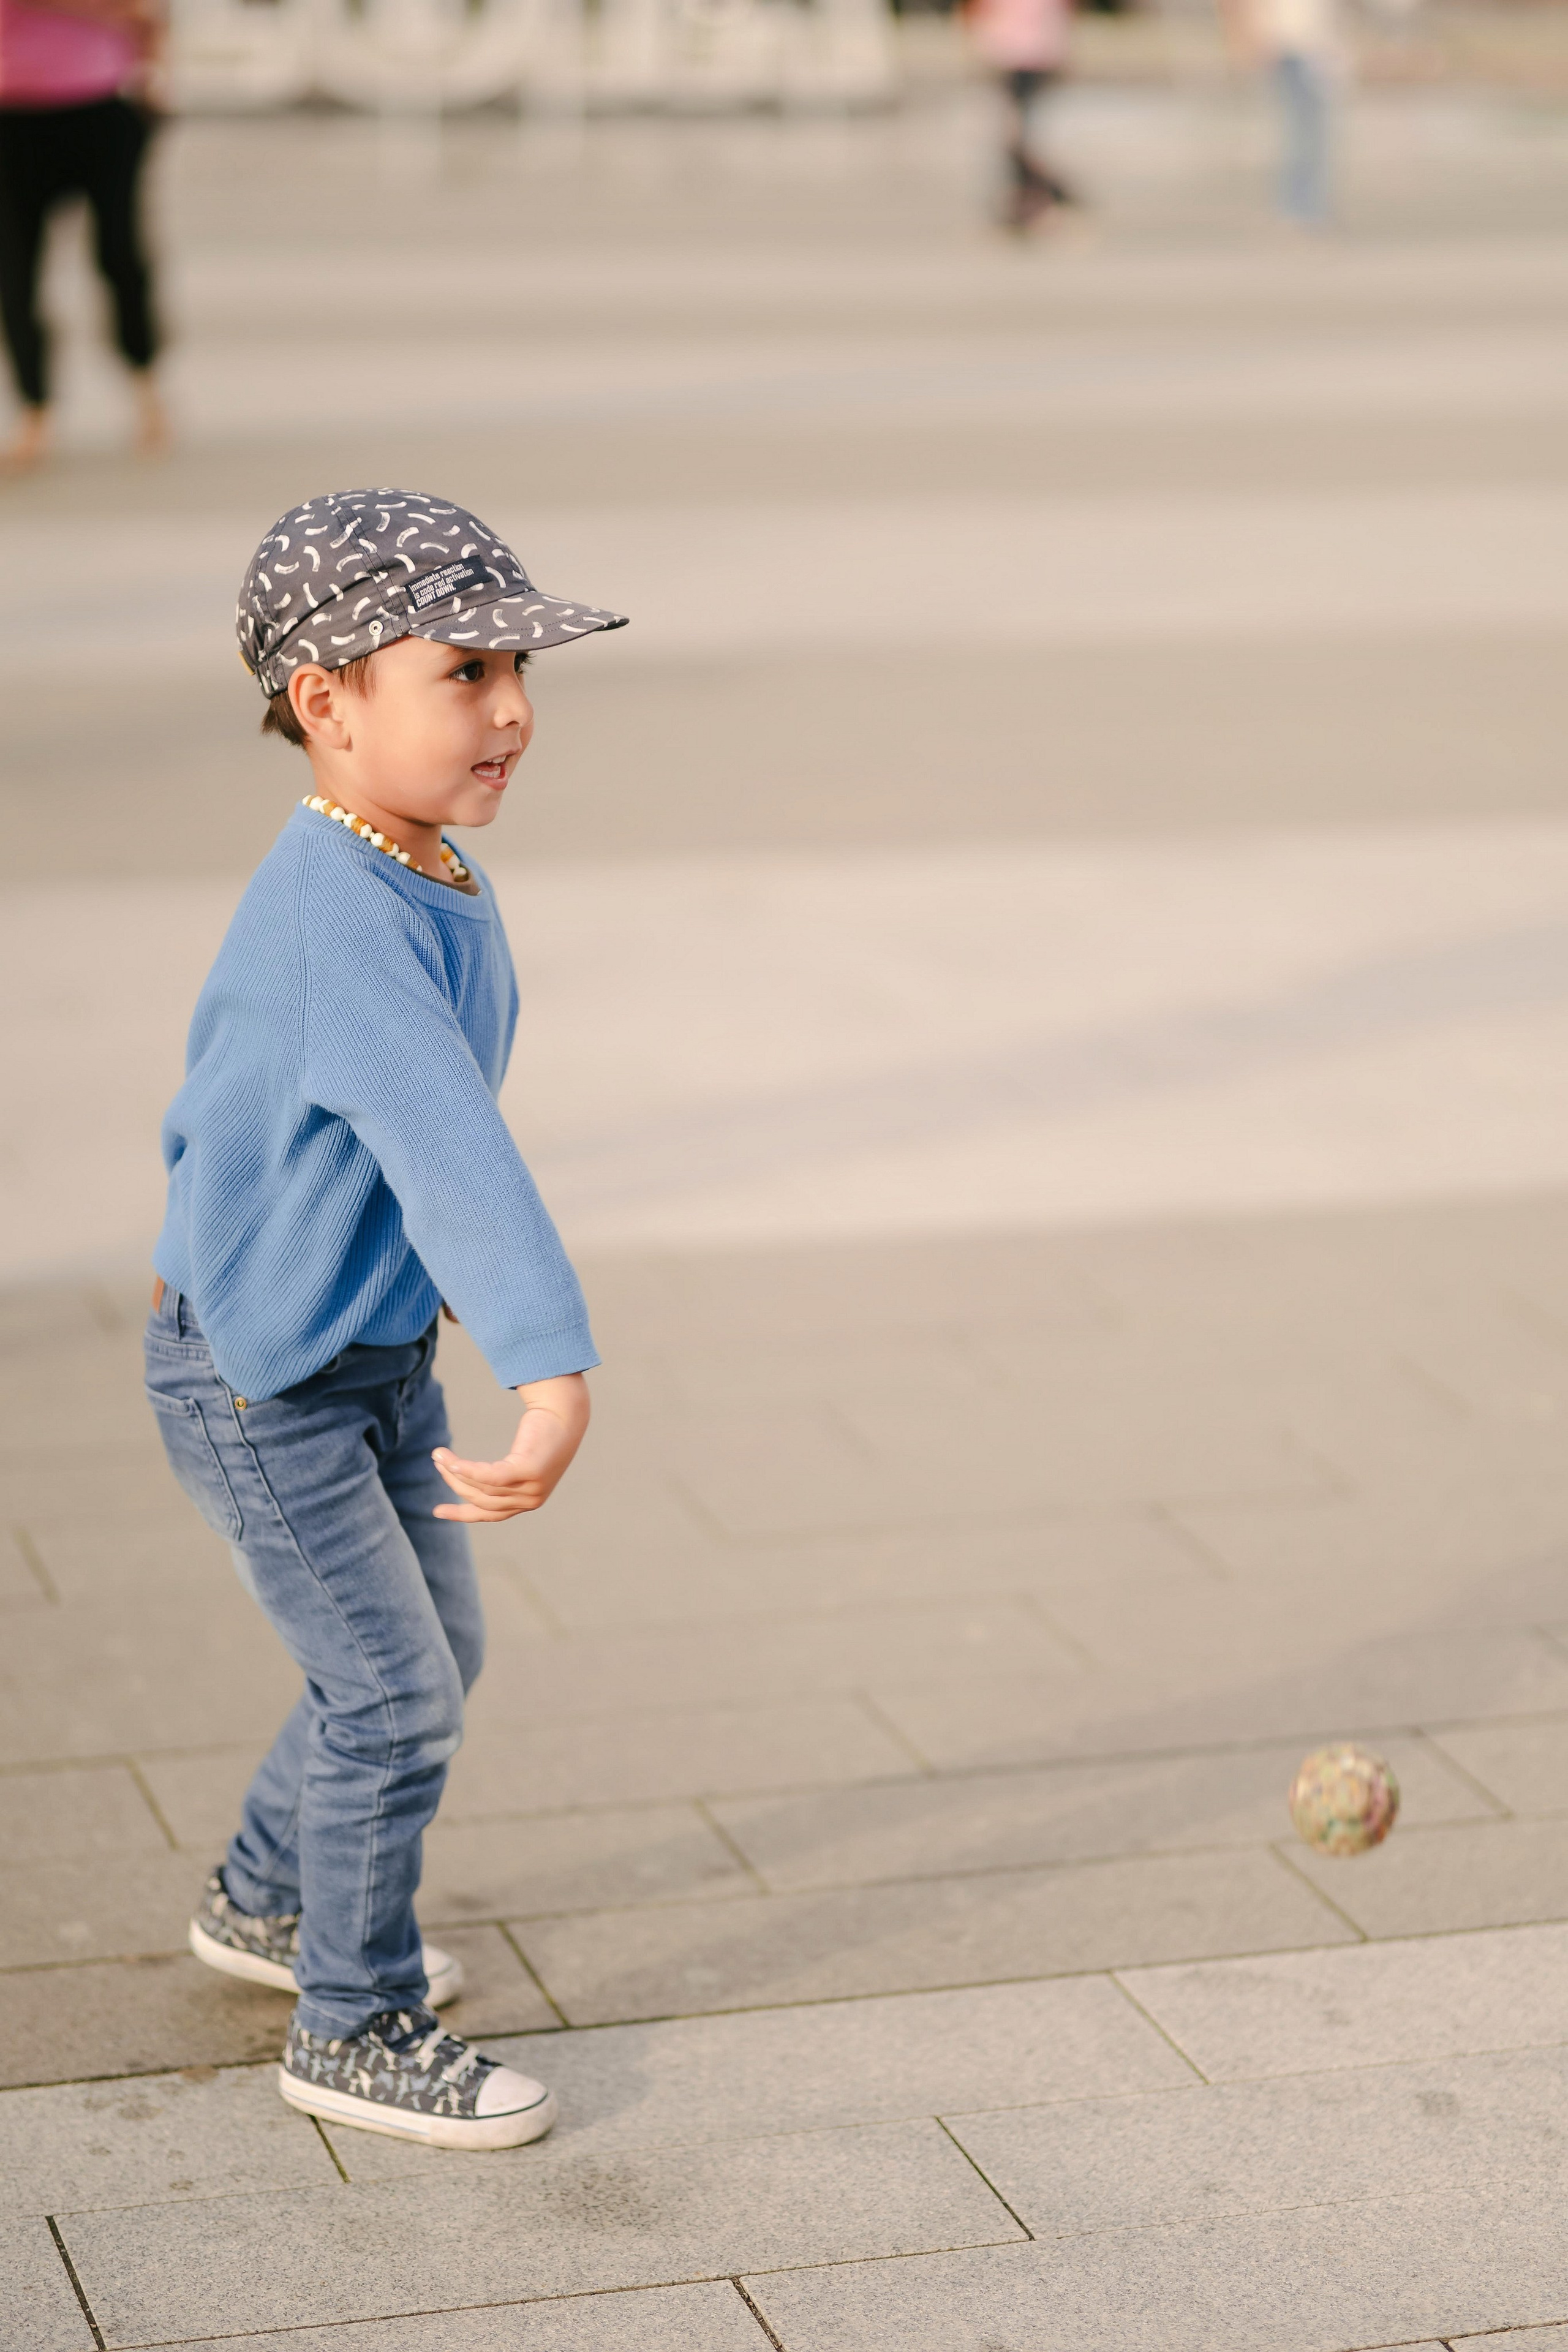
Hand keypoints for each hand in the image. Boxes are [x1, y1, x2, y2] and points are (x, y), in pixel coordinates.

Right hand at [431, 1372, 589, 1522]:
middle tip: (437, 1464)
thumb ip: (503, 1475)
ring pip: (482, 1488)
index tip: (437, 1511)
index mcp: (528, 1501)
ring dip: (455, 1472)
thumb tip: (464, 1476)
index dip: (462, 1514)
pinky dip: (469, 1471)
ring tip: (438, 1455)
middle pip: (482, 1500)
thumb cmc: (542, 1433)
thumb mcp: (521, 1460)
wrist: (565, 1412)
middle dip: (455, 1484)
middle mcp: (531, 1500)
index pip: (490, 1515)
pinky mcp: (529, 1471)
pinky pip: (491, 1477)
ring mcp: (532, 1488)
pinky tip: (452, 1462)